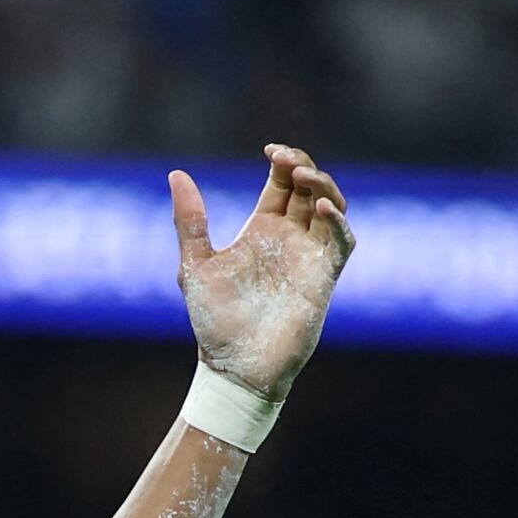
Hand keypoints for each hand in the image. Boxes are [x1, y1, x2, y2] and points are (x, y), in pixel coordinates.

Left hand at [172, 144, 355, 396]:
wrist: (234, 367)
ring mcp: (310, 256)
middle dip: (304, 165)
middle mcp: (290, 237)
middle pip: (310, 186)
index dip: (284, 159)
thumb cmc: (214, 321)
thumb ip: (190, 221)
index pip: (282, 181)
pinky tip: (323, 208)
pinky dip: (338, 221)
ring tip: (305, 177)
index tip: (271, 150)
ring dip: (324, 186)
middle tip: (288, 160)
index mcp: (262, 228)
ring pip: (332, 207)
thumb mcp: (195, 264)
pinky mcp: (324, 278)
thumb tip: (176, 174)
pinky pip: (342, 241)